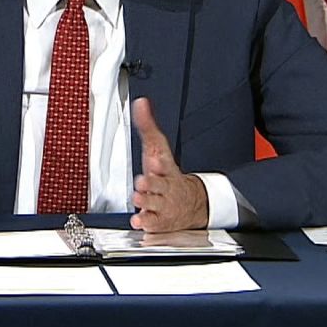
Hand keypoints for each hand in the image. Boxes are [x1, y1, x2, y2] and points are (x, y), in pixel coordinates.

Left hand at [129, 98, 208, 232]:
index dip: (160, 163)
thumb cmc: (166, 173)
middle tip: (143, 181)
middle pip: (160, 186)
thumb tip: (141, 103)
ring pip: (156, 204)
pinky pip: (153, 223)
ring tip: (138, 198)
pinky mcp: (159, 220)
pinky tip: (138, 220)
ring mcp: (163, 205)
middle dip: (152, 183)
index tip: (155, 160)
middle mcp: (166, 188)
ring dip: (146, 201)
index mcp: (166, 169)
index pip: (165, 165)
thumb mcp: (158, 148)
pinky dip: (145, 222)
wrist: (189, 203)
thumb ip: (147, 127)